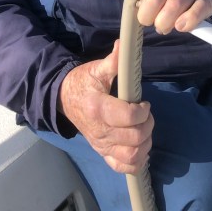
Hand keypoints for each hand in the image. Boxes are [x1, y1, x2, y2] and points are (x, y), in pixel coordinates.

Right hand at [57, 40, 153, 173]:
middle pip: (134, 138)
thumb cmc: (83, 82)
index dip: (142, 110)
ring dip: (145, 143)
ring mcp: (101, 145)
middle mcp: (100, 131)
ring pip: (132, 155)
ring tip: (144, 128)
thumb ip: (114, 60)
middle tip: (145, 114)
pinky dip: (137, 161)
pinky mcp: (102, 153)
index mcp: (99, 108)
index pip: (128, 116)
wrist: (63, 99)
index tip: (144, 102)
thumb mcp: (96, 69)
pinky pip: (123, 167)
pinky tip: (140, 146)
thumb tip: (124, 44)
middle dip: (147, 125)